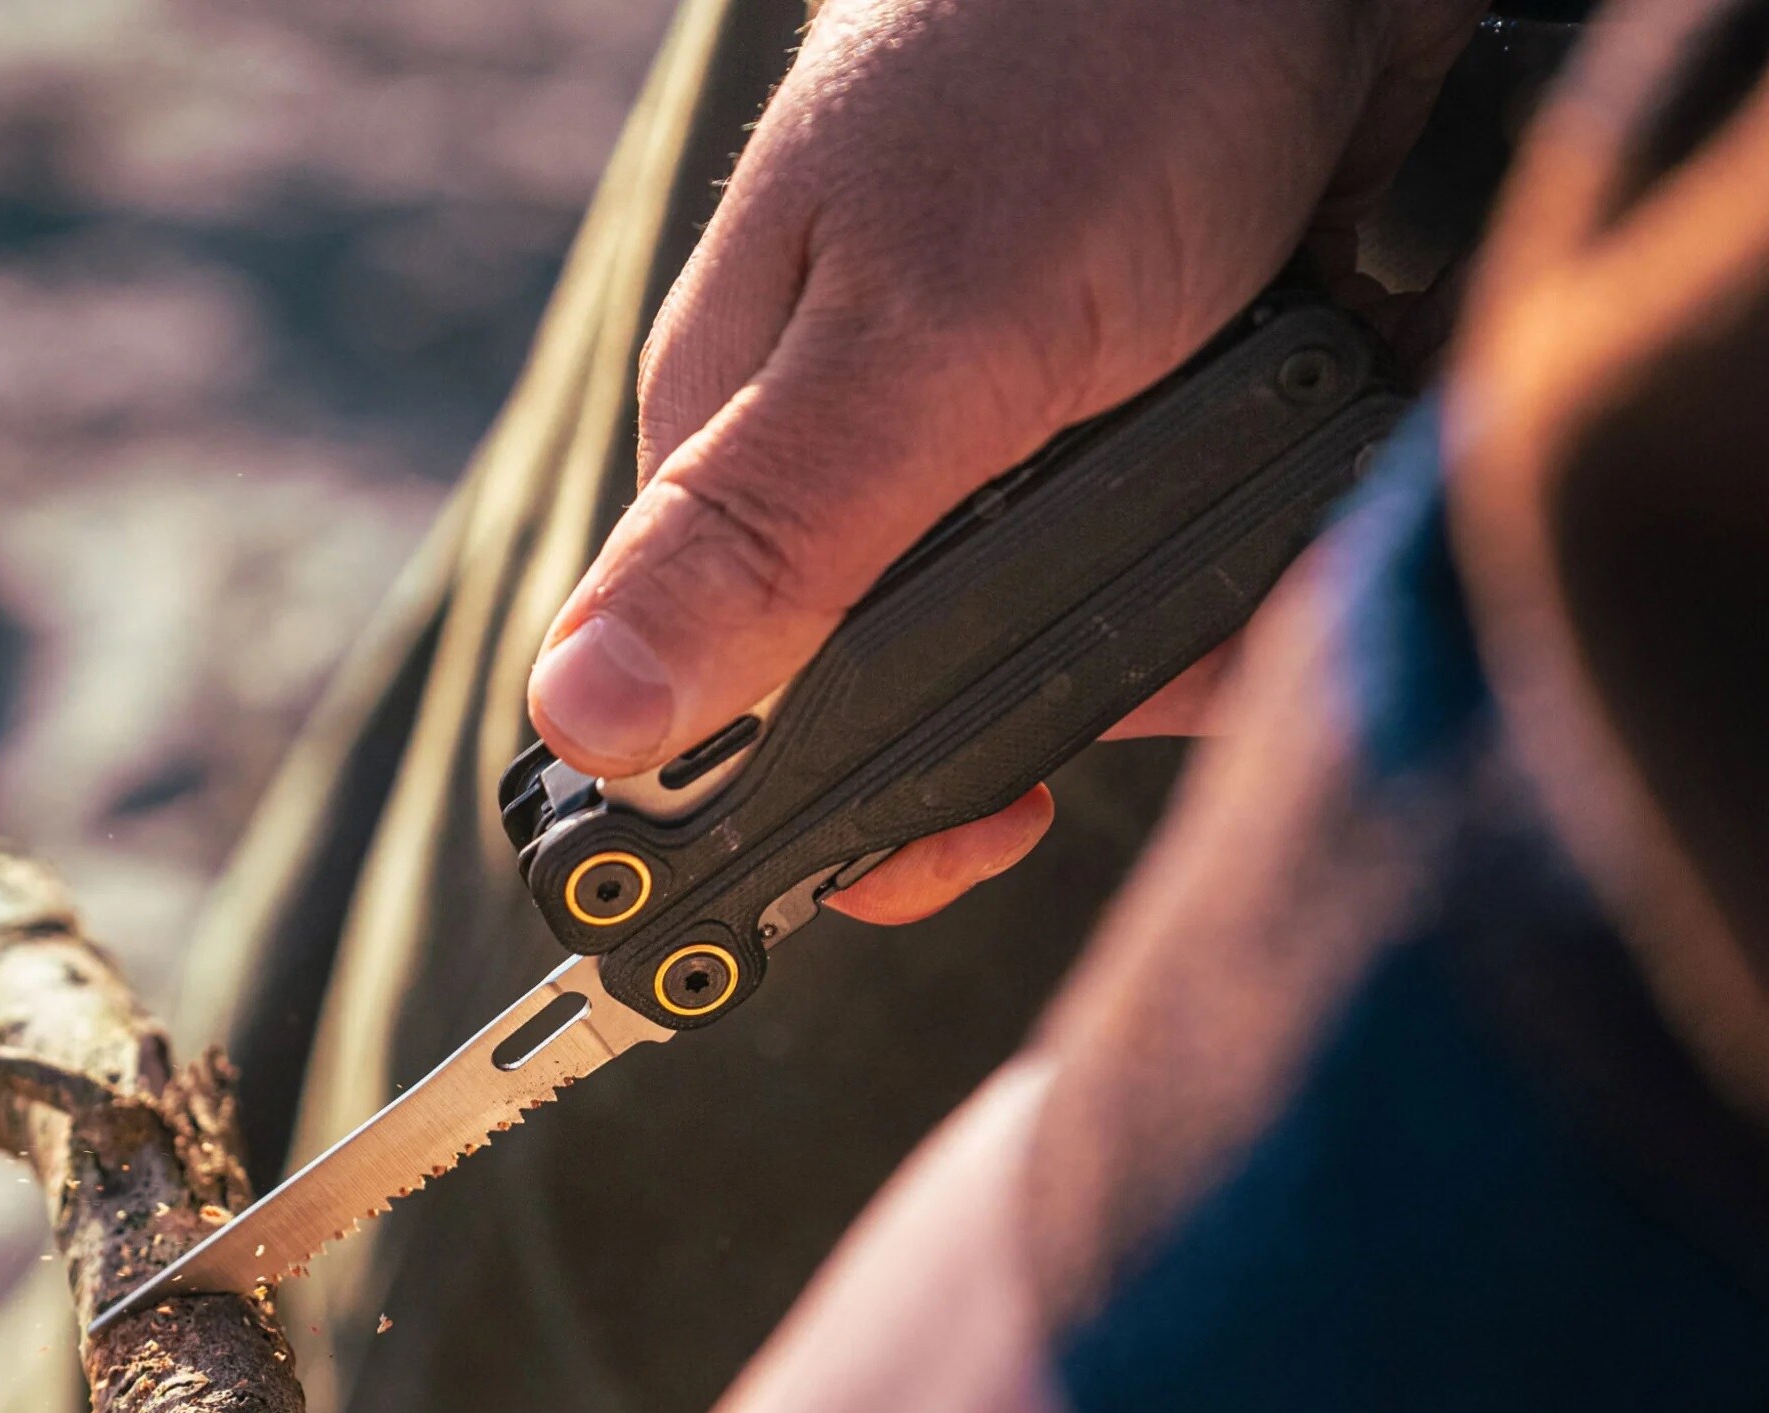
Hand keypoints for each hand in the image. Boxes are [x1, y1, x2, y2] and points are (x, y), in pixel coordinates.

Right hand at [528, 0, 1478, 923]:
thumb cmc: (1075, 66)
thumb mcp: (913, 327)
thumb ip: (762, 533)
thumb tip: (581, 721)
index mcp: (756, 456)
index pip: (724, 706)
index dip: (812, 814)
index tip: (924, 854)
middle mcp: (877, 486)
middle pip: (922, 713)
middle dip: (1049, 717)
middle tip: (1135, 655)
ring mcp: (1022, 477)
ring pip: (1079, 664)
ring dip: (1192, 626)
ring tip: (1268, 482)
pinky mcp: (1148, 464)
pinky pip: (1196, 597)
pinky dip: (1269, 572)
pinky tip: (1310, 479)